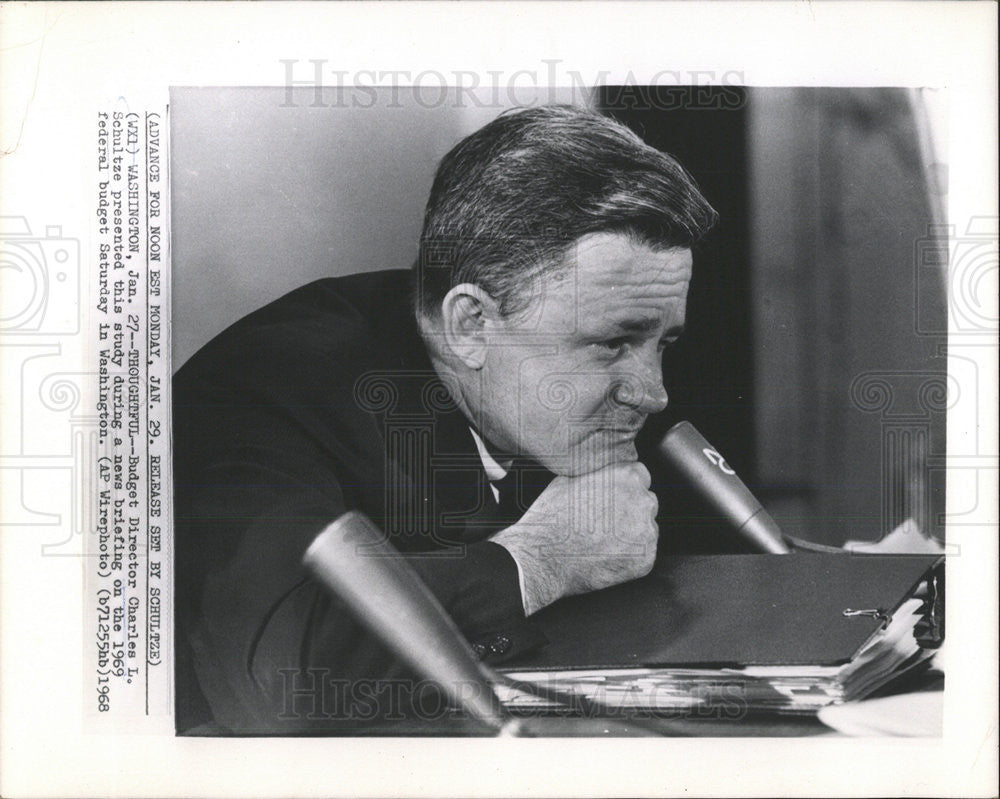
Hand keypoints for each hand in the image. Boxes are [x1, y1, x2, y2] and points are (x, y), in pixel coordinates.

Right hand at [491, 462, 657, 614]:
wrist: (543, 558)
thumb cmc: (551, 519)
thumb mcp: (568, 479)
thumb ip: (596, 473)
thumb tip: (600, 471)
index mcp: (627, 477)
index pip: (640, 476)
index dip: (625, 487)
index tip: (614, 498)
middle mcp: (642, 502)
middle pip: (645, 503)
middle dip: (630, 510)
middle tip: (605, 522)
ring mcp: (646, 532)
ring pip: (646, 529)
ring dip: (631, 533)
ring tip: (603, 541)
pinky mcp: (645, 559)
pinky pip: (644, 554)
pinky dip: (630, 556)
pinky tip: (607, 555)